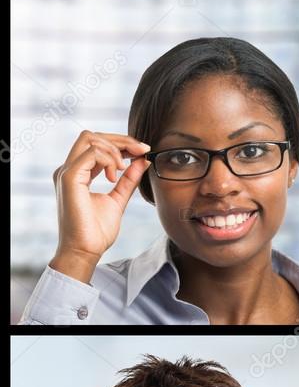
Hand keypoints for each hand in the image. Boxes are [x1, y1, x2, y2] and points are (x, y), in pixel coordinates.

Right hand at [52, 131, 151, 260]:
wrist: (86, 251)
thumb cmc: (97, 231)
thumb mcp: (118, 199)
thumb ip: (128, 179)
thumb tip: (142, 160)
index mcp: (78, 174)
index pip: (96, 144)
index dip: (121, 143)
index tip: (143, 151)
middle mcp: (68, 170)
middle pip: (92, 136)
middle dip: (121, 139)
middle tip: (142, 150)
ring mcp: (66, 172)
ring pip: (90, 139)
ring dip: (116, 149)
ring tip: (124, 169)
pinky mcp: (69, 178)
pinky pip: (91, 153)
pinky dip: (109, 159)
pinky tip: (116, 176)